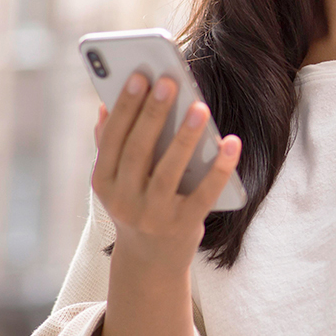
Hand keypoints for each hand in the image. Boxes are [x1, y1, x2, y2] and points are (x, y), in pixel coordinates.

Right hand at [92, 73, 240, 274]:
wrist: (151, 260)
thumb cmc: (138, 202)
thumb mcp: (116, 179)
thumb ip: (111, 144)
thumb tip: (105, 105)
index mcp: (103, 182)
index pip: (113, 139)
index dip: (125, 107)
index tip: (139, 76)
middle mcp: (123, 201)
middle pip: (138, 151)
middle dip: (153, 114)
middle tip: (169, 82)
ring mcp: (153, 215)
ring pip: (168, 172)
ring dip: (184, 137)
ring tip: (200, 107)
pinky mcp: (183, 225)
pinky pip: (204, 193)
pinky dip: (220, 167)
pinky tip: (232, 142)